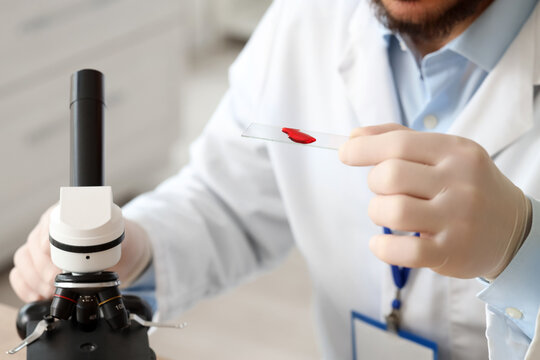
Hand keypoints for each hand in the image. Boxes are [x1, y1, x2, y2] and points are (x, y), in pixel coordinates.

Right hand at [10, 206, 151, 302]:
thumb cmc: (115, 241)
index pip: (48, 221)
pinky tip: (40, 295)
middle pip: (33, 245)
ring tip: (51, 290)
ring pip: (24, 260)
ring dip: (35, 279)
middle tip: (56, 279)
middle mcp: (49, 228)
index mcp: (67, 214)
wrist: (117, 253)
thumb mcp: (117, 235)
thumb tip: (107, 244)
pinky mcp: (35, 264)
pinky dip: (26, 287)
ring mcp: (39, 246)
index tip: (49, 251)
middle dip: (44, 267)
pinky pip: (20, 274)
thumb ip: (112, 236)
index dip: (46, 238)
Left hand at [339, 124, 530, 278]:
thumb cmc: (464, 185)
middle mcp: (459, 183)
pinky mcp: (452, 252)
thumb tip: (354, 136)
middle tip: (384, 189)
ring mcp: (458, 219)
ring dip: (377, 212)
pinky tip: (381, 243)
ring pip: (393, 211)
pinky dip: (382, 248)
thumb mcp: (443, 153)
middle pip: (390, 176)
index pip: (398, 143)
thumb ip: (398, 138)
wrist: (513, 229)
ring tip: (387, 213)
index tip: (345, 152)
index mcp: (455, 152)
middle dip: (374, 182)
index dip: (363, 148)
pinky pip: (404, 251)